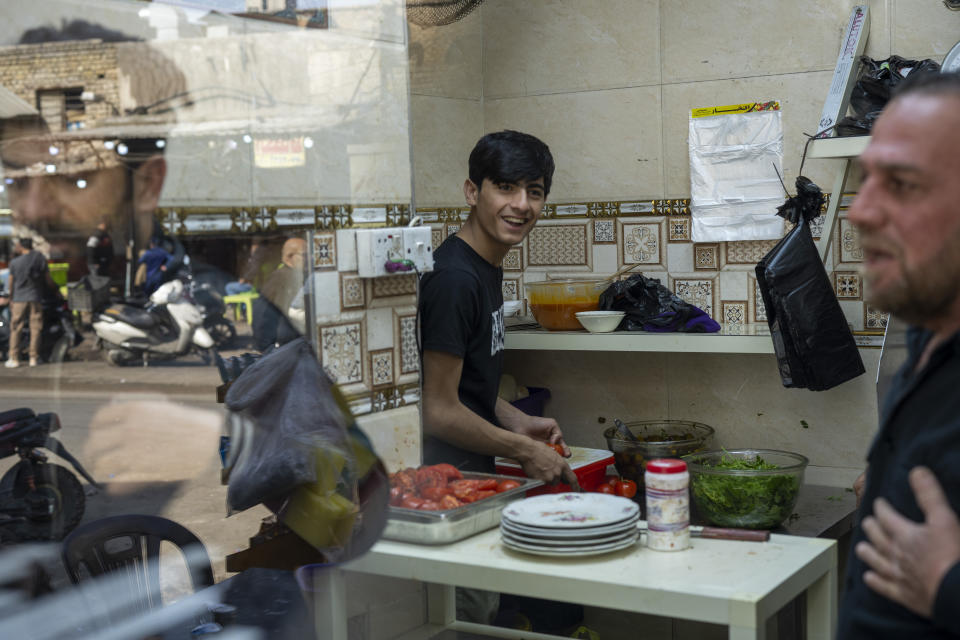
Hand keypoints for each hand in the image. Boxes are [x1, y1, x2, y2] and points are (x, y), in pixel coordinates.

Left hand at [509, 416, 569, 456]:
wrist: (522, 425)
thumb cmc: (536, 423)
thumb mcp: (552, 424)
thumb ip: (557, 433)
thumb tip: (555, 443)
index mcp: (554, 438)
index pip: (562, 446)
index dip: (565, 450)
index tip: (567, 454)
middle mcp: (549, 445)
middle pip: (557, 453)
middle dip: (561, 457)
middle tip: (562, 459)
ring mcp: (543, 449)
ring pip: (550, 456)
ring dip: (553, 457)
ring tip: (554, 456)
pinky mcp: (536, 452)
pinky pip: (542, 457)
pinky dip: (544, 458)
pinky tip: (545, 456)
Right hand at [516, 441, 578, 488]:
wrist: (528, 451)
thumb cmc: (538, 450)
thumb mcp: (553, 455)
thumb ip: (559, 465)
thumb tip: (560, 470)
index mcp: (562, 464)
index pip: (573, 479)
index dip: (576, 486)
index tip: (577, 490)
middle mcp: (558, 472)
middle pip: (559, 481)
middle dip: (555, 478)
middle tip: (548, 473)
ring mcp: (550, 477)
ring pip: (550, 482)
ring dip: (547, 479)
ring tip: (541, 469)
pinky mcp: (542, 480)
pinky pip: (542, 483)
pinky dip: (540, 479)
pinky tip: (537, 471)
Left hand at [855, 467, 959, 617]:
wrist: (956, 592)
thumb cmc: (951, 556)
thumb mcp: (944, 519)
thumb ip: (929, 495)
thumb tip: (917, 471)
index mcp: (905, 535)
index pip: (886, 516)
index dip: (881, 508)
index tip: (879, 503)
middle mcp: (896, 554)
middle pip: (877, 538)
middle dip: (872, 528)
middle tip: (868, 522)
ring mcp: (898, 576)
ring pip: (876, 561)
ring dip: (868, 553)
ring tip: (861, 548)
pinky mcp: (904, 595)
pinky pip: (884, 587)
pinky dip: (875, 582)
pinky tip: (869, 578)